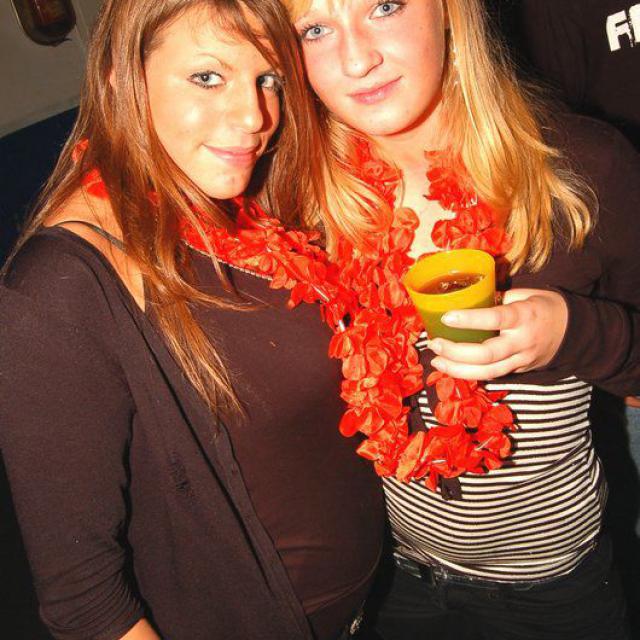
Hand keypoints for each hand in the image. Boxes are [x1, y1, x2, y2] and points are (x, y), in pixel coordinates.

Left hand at [428, 289, 567, 379]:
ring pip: (488, 372)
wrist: (574, 332)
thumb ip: (498, 298)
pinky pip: (492, 375)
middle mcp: (523, 341)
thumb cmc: (544, 307)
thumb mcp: (526, 294)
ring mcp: (521, 360)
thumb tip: (468, 298)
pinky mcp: (518, 371)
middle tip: (435, 344)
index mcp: (524, 316)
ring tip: (437, 361)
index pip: (495, 319)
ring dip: (458, 369)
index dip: (469, 319)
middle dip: (456, 352)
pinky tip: (451, 367)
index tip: (446, 317)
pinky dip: (469, 373)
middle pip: (487, 355)